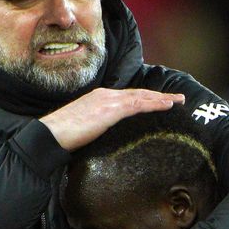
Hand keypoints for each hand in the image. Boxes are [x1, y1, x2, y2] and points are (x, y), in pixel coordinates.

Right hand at [39, 88, 184, 150]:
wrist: (51, 134)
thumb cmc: (62, 135)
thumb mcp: (84, 127)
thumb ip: (97, 126)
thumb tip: (104, 135)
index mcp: (99, 97)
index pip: (127, 96)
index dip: (144, 97)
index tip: (158, 100)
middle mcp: (105, 95)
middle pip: (138, 93)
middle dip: (158, 95)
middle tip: (176, 98)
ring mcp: (109, 100)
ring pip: (142, 97)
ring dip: (162, 98)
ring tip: (177, 101)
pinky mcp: (112, 110)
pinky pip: (139, 105)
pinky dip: (155, 104)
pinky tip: (167, 106)